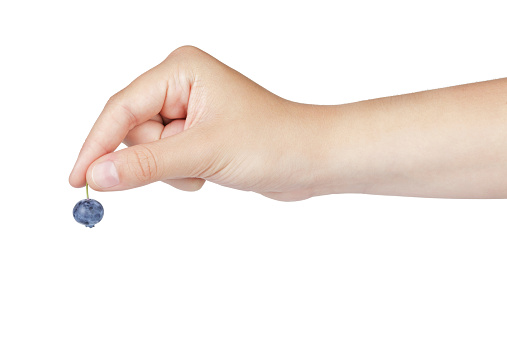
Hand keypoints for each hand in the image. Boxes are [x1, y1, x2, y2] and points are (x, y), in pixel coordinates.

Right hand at [69, 46, 339, 200]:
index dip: (96, 145)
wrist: (311, 160)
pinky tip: (211, 171)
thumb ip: (145, 164)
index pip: (121, 109)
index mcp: (180, 70)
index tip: (77, 179)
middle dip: (155, 158)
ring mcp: (188, 111)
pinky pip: (166, 160)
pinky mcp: (196, 134)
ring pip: (147, 150)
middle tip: (190, 166)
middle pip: (132, 131)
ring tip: (207, 167)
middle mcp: (181, 84)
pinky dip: (182, 174)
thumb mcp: (202, 153)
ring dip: (172, 170)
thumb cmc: (272, 142)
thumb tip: (98, 175)